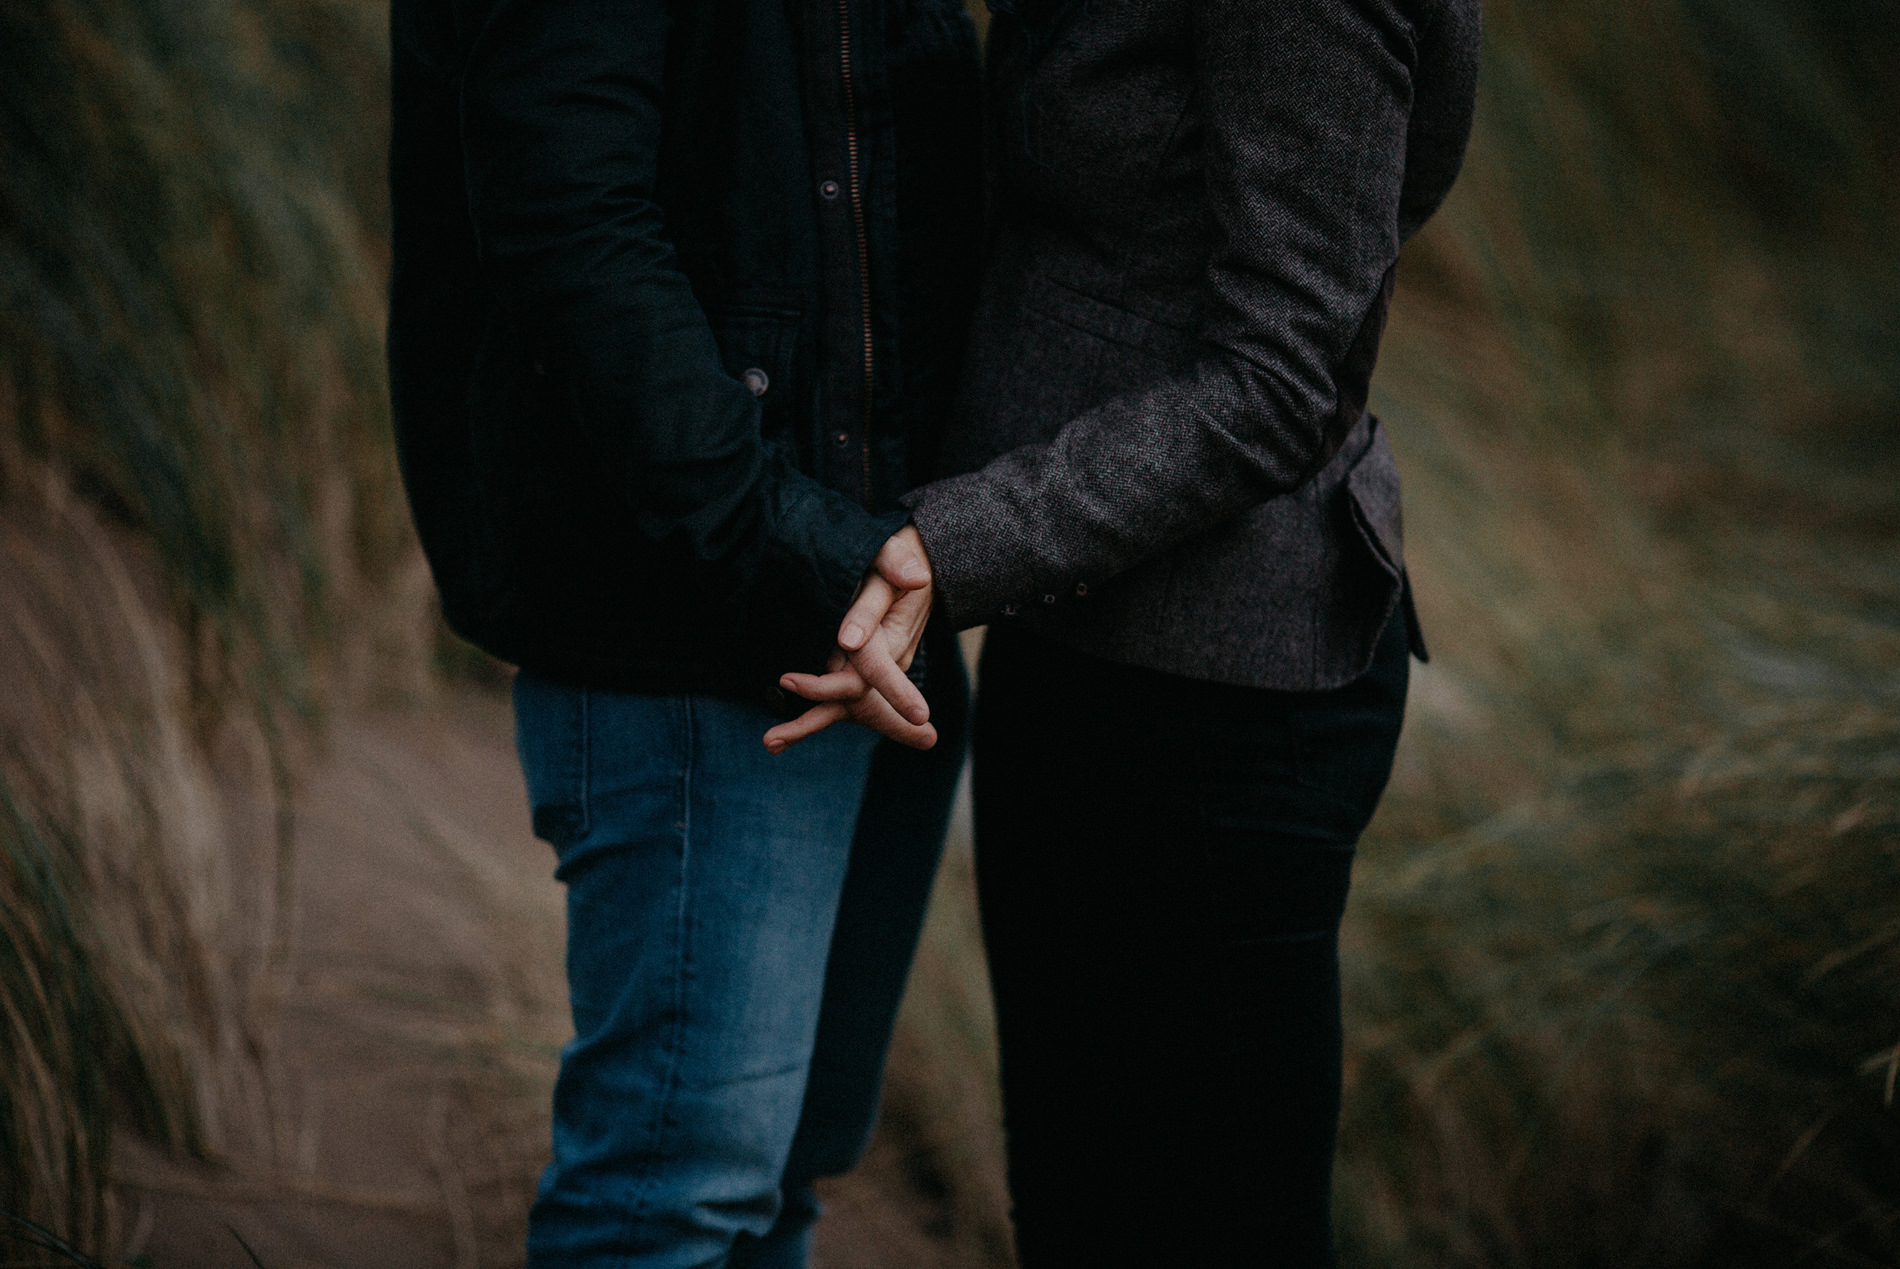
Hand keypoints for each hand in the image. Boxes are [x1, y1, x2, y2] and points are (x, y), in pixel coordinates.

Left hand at [764, 527, 935, 752]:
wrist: (926, 558)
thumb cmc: (905, 552)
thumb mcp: (894, 554)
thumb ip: (887, 576)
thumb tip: (850, 638)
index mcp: (891, 638)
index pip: (867, 672)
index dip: (824, 684)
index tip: (786, 681)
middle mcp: (886, 659)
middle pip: (849, 700)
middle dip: (809, 722)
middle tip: (771, 742)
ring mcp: (877, 665)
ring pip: (843, 702)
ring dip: (806, 723)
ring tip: (770, 743)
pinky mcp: (864, 662)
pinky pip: (841, 692)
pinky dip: (817, 707)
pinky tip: (787, 723)